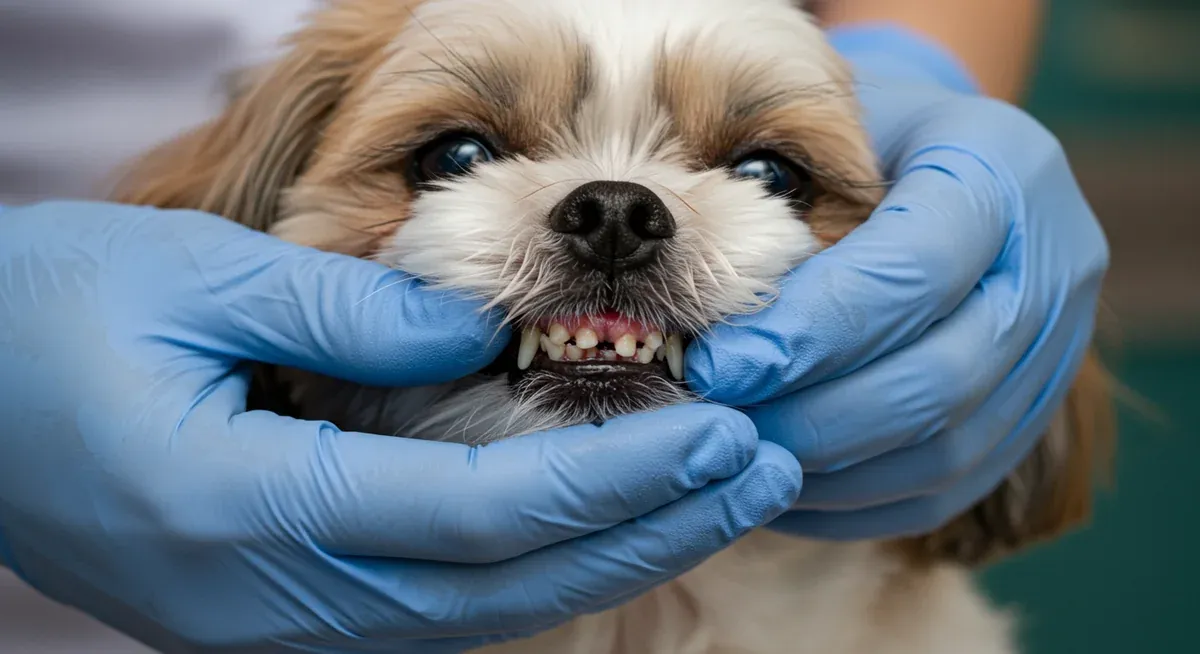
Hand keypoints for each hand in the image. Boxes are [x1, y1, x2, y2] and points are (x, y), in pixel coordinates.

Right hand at [0, 201, 801, 652]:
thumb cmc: (49, 319)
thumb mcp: (193, 279)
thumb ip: (346, 311)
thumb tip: (474, 329)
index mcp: (248, 514)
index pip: (482, 513)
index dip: (616, 480)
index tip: (723, 434)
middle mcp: (274, 599)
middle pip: (506, 586)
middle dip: (649, 531)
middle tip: (765, 470)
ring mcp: (278, 622)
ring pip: (485, 612)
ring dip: (611, 555)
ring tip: (718, 496)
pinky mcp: (282, 609)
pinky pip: (441, 607)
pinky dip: (539, 571)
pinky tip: (607, 527)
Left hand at [685, 26, 1108, 539]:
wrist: (932, 168)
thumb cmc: (852, 139)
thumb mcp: (814, 118)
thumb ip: (769, 183)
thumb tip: (687, 281)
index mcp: (1004, 167)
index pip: (913, 270)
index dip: (812, 331)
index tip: (718, 366)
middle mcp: (1052, 266)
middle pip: (942, 376)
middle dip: (815, 414)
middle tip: (718, 424)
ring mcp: (1054, 354)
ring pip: (948, 449)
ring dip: (831, 468)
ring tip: (739, 456)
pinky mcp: (1031, 418)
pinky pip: (947, 488)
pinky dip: (856, 501)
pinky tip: (779, 483)